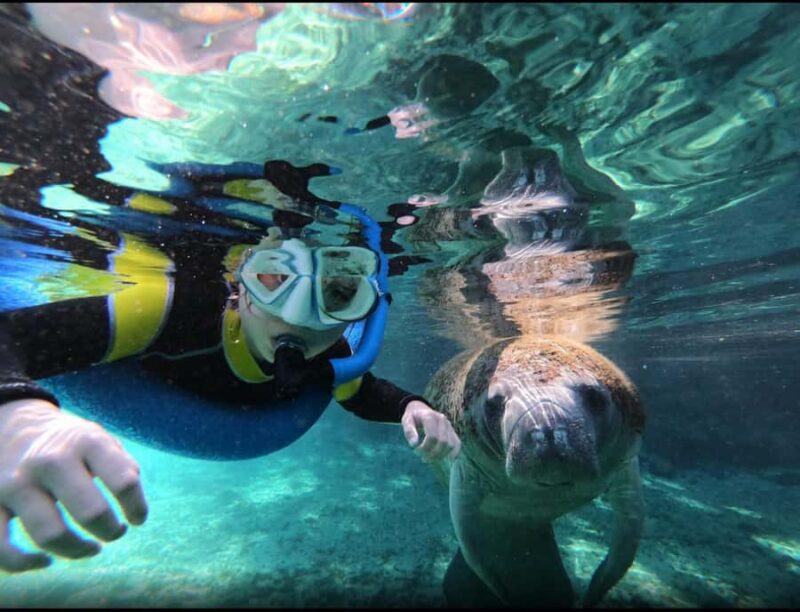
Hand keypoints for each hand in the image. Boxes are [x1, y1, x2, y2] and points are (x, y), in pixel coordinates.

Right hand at [0, 399, 147, 572]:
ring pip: (51, 535)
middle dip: (111, 531)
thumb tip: (132, 502)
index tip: (137, 519)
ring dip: (77, 550)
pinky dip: (25, 564)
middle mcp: (50, 460)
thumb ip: (122, 466)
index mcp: (85, 442)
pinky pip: (4, 549)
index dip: (137, 508)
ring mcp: (17, 483)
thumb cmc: (69, 443)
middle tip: (115, 532)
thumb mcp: (99, 440)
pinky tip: (46, 561)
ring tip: (91, 547)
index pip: (125, 482)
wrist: (13, 428)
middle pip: (90, 512)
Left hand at [401, 400, 460, 461]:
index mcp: (430, 416)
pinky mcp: (452, 431)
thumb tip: (414, 444)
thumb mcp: (406, 421)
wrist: (420, 410)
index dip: (425, 448)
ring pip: (451, 445)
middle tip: (423, 457)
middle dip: (433, 453)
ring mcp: (449, 425)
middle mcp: (442, 420)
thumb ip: (409, 431)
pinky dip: (453, 454)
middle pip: (443, 442)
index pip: (432, 437)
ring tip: (430, 458)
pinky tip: (444, 459)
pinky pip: (457, 444)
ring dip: (441, 456)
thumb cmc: (413, 418)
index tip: (416, 451)